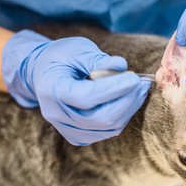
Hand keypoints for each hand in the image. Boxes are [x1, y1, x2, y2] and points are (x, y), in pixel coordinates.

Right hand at [2, 30, 150, 144]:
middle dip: (127, 100)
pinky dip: (123, 115)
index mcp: (52, 91)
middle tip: (141, 83)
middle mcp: (58, 116)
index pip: (86, 97)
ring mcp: (69, 130)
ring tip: (138, 88)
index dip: (113, 89)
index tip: (134, 78)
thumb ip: (98, 59)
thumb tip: (122, 66)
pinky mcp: (80, 136)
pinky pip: (109, 130)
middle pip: (101, 118)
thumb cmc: (61, 58)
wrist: (44, 76)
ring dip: (129, 107)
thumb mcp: (77, 49)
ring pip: (109, 127)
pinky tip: (128, 99)